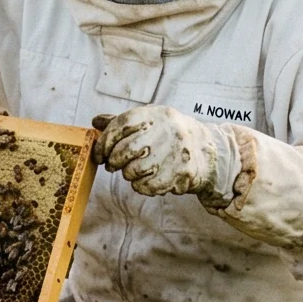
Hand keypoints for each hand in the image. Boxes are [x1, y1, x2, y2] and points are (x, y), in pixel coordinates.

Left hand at [92, 105, 242, 202]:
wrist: (207, 150)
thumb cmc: (169, 136)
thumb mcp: (150, 122)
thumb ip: (123, 123)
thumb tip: (96, 121)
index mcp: (156, 114)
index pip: (121, 124)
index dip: (105, 141)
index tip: (99, 155)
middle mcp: (167, 130)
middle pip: (126, 150)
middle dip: (114, 162)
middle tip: (113, 166)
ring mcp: (177, 152)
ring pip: (136, 170)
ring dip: (129, 175)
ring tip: (135, 172)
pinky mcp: (182, 172)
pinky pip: (149, 186)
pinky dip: (142, 187)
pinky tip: (147, 181)